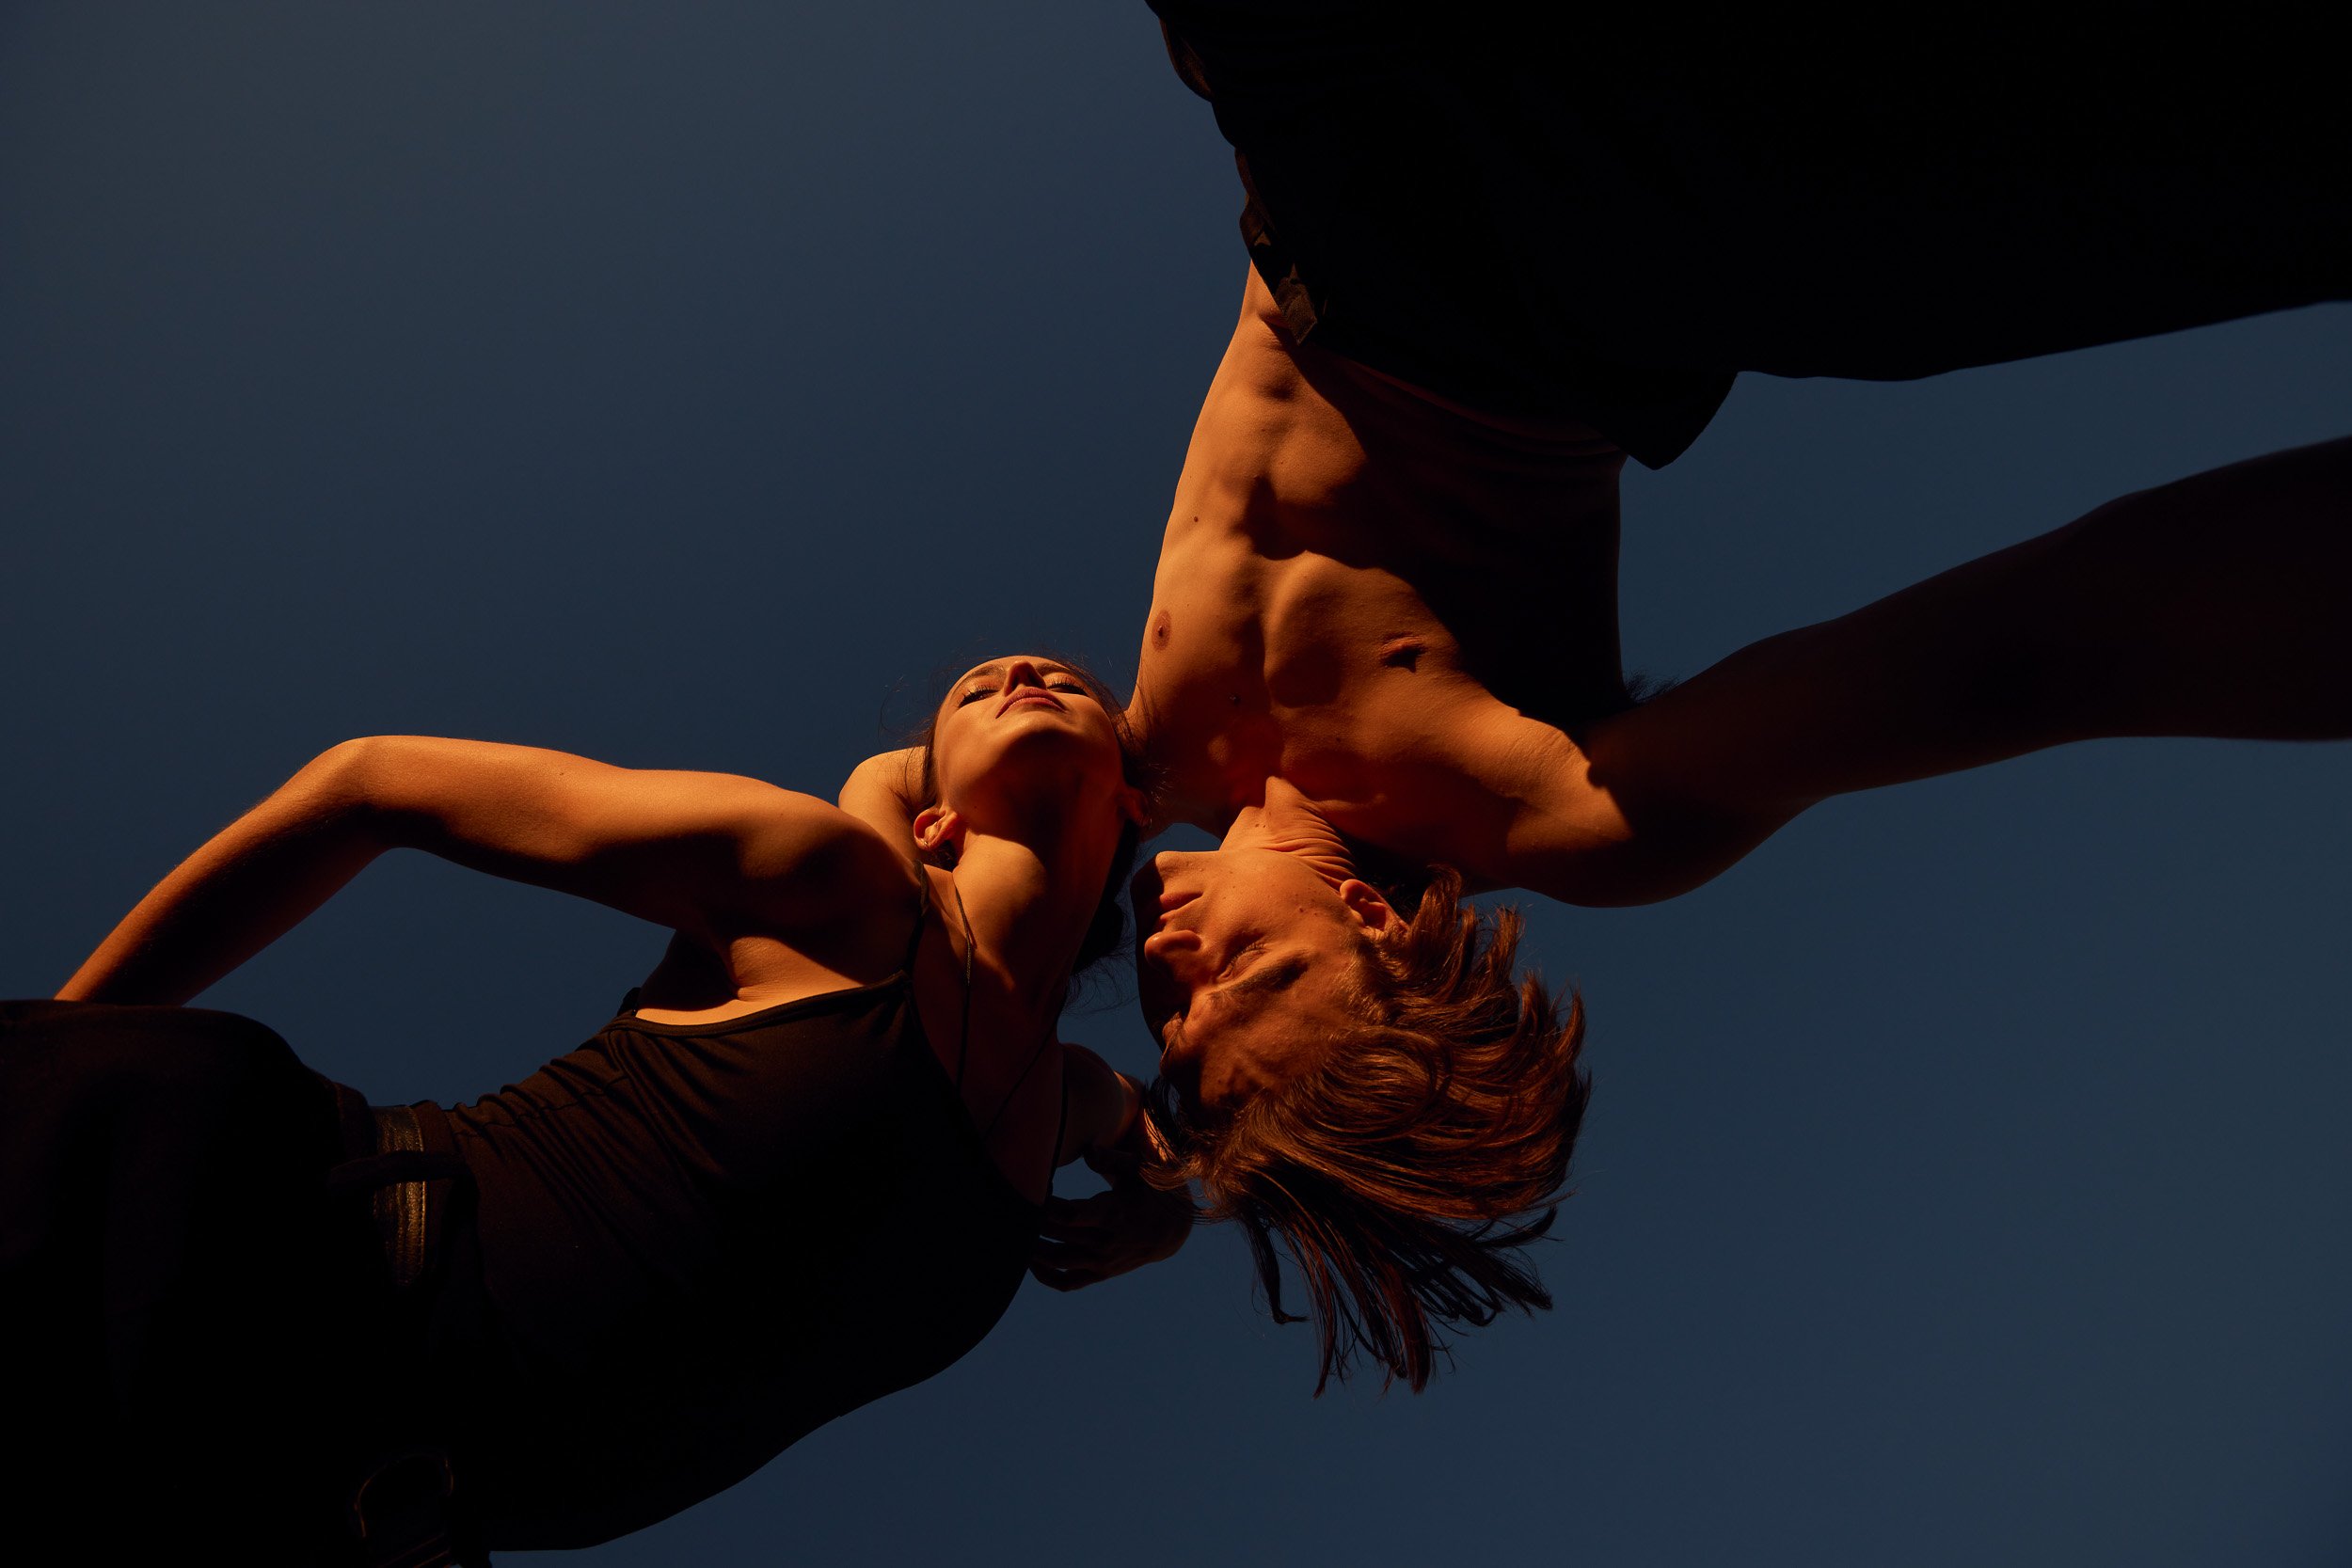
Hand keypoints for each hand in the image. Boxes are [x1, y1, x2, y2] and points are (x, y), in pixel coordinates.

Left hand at [1029, 1172, 1194, 1291]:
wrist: (1170, 1230)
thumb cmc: (1149, 1190)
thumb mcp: (1138, 1169)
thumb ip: (1112, 1159)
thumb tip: (1087, 1150)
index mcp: (1113, 1214)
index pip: (1069, 1214)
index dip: (1046, 1202)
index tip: (1040, 1184)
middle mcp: (1105, 1242)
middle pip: (1056, 1234)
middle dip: (1033, 1217)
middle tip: (1022, 1198)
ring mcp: (1100, 1262)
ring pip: (1056, 1260)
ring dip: (1032, 1246)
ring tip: (1017, 1226)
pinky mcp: (1098, 1274)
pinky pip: (1066, 1282)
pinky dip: (1044, 1275)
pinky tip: (1030, 1259)